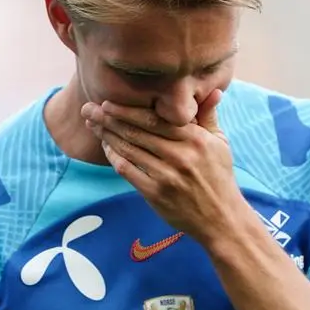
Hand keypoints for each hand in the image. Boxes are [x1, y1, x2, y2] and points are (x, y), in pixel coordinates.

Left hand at [82, 90, 245, 241]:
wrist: (221, 218)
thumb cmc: (219, 177)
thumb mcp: (220, 144)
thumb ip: (208, 117)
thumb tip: (212, 91)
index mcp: (196, 140)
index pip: (156, 119)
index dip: (129, 110)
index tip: (108, 102)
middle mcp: (181, 156)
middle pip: (138, 132)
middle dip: (109, 119)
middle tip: (88, 109)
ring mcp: (167, 176)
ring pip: (130, 149)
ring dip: (107, 135)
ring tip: (92, 125)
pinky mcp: (156, 193)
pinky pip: (128, 170)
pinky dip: (114, 157)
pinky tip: (106, 147)